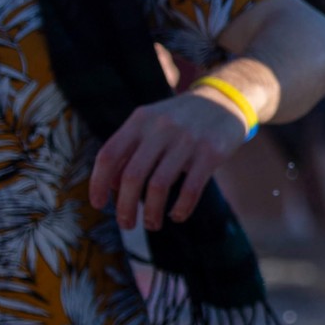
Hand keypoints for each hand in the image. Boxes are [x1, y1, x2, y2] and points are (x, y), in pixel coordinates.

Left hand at [88, 87, 251, 231]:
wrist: (226, 100)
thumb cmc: (180, 119)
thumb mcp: (152, 123)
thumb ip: (130, 149)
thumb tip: (112, 186)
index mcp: (140, 120)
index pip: (109, 154)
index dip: (98, 183)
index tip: (99, 204)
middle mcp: (161, 127)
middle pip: (132, 175)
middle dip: (125, 207)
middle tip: (126, 224)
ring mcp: (187, 139)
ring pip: (159, 185)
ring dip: (152, 213)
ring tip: (151, 224)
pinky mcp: (211, 152)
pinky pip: (190, 189)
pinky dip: (181, 209)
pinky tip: (177, 215)